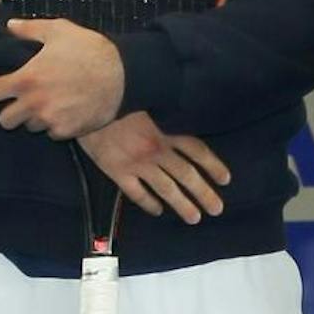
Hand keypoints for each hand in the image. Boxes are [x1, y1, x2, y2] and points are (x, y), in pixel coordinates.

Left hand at [0, 19, 125, 138]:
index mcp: (26, 78)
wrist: (124, 74)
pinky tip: (66, 111)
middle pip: (5, 120)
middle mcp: (34, 103)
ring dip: (34, 119)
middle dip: (9, 113)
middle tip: (19, 104)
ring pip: (30, 127)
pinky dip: (55, 126)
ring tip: (48, 104)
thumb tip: (10, 26)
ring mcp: (50, 120)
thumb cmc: (90, 49)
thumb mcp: (58, 30)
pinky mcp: (67, 131)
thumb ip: (29, 29)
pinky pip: (53, 133)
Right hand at [79, 110, 229, 222]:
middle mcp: (156, 149)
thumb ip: (166, 112)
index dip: (213, 166)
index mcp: (165, 130)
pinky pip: (137, 193)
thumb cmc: (118, 95)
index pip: (196, 150)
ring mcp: (137, 163)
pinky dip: (148, 203)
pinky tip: (157, 211)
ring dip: (182, 204)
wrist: (88, 101)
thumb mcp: (149, 99)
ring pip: (166, 189)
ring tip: (194, 218)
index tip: (225, 179)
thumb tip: (183, 117)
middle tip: (217, 209)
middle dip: (204, 193)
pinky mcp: (117, 171)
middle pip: (187, 175)